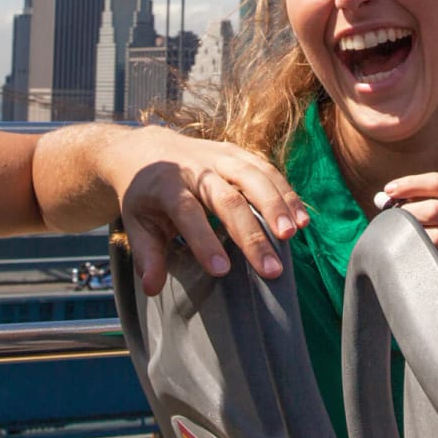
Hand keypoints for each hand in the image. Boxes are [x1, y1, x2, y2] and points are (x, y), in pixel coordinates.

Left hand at [104, 128, 309, 294]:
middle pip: (228, 198)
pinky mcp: (238, 153)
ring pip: (253, 177)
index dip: (204, 241)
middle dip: (251, 234)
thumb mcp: (136, 222)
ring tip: (292, 236)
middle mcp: (196, 168)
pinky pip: (267, 170)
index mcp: (166, 185)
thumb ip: (147, 254)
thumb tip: (153, 288)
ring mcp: (220, 157)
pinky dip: (286, 193)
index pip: (188, 212)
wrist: (148, 149)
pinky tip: (301, 219)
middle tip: (271, 269)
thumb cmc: (145, 195)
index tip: (222, 270)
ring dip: (276, 206)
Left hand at [378, 173, 437, 328]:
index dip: (411, 183)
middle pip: (434, 208)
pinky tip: (415, 260)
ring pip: (435, 237)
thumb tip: (402, 195)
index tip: (388, 189)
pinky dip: (425, 262)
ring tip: (397, 239)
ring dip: (411, 238)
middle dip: (405, 212)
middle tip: (388, 217)